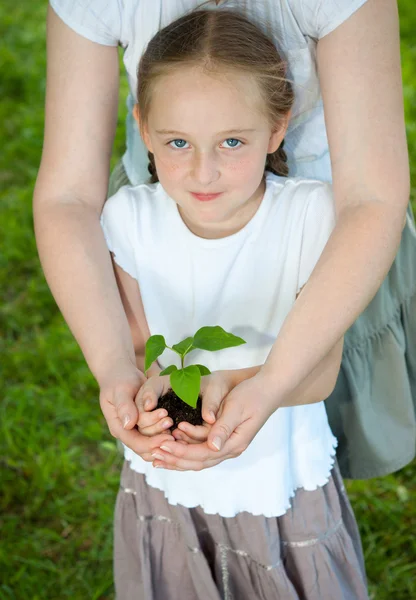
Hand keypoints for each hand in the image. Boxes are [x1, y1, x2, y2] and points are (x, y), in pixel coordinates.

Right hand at [98, 361, 173, 460]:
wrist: (123, 375)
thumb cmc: (120, 380)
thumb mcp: (121, 390)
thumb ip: (124, 406)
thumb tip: (129, 424)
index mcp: (119, 427)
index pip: (135, 443)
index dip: (152, 443)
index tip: (168, 436)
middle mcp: (128, 433)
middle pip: (145, 448)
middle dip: (161, 441)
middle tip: (175, 429)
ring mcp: (136, 431)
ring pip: (152, 446)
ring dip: (165, 439)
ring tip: (176, 428)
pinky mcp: (145, 427)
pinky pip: (157, 438)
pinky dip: (167, 437)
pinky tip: (179, 432)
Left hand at [151, 372, 279, 470]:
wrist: (269, 388)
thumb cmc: (252, 394)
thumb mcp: (236, 408)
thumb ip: (223, 427)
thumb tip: (212, 447)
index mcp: (234, 444)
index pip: (202, 454)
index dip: (180, 452)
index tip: (160, 446)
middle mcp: (231, 448)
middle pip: (199, 461)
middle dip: (175, 459)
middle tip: (153, 455)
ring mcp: (228, 445)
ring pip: (199, 458)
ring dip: (178, 456)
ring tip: (158, 453)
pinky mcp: (225, 437)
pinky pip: (202, 448)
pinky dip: (187, 447)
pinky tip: (173, 441)